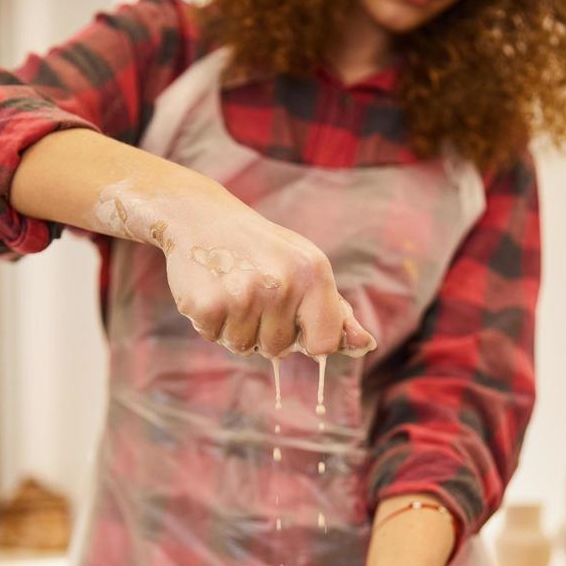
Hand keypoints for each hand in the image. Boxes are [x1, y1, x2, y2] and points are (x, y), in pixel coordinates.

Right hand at [159, 189, 374, 358]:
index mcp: (313, 272)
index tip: (292, 317)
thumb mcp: (304, 268)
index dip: (306, 339)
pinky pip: (214, 338)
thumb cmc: (260, 249)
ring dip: (234, 327)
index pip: (324, 343)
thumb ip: (335, 311)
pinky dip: (209, 322)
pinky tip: (211, 289)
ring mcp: (243, 295)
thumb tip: (367, 345)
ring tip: (230, 289)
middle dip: (263, 330)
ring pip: (244, 347)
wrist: (199, 216)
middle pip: (279, 349)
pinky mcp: (208, 305)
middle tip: (251, 290)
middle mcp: (282, 283)